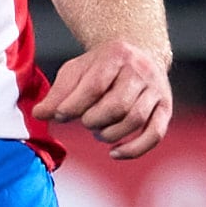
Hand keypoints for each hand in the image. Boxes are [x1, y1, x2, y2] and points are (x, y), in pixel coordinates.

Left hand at [37, 37, 171, 159]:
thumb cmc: (100, 66)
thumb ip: (57, 93)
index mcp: (116, 56)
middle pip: (117, 105)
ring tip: (96, 132)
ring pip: (135, 120)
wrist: (138, 53)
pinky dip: (135, 149)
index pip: (94, 86)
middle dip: (93, 120)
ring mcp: (157, 90)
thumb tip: (39, 115)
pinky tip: (114, 153)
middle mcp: (141, 71)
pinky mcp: (166, 108)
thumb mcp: (76, 71)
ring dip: (110, 133)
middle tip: (83, 122)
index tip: (59, 115)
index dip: (74, 106)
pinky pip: (155, 134)